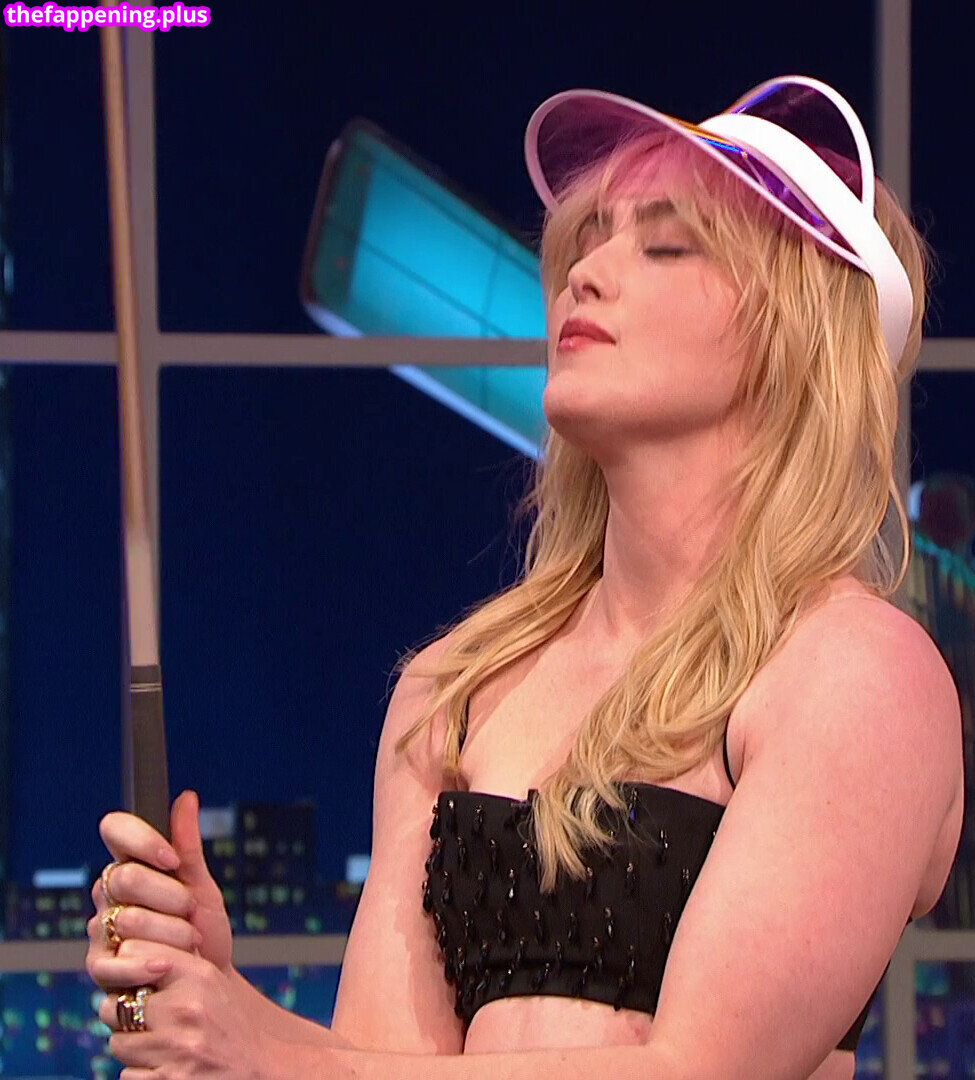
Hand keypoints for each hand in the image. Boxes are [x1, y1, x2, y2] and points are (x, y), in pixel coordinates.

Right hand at [88, 791, 232, 985]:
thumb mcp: (202, 885)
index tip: (172, 859)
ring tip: (189, 942)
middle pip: (125, 877)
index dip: (142, 839)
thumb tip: (187, 796)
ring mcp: (100, 931)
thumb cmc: (202, 929)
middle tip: (190, 910)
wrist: (207, 980)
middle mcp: (108, 895)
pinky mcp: (101, 969)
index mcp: (130, 865)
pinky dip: (147, 964)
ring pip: (125, 920)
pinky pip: (113, 963)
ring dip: (170, 933)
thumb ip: (188, 845)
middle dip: (169, 895)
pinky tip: (167, 966)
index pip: (114, 829)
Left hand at [91, 939, 267, 1078]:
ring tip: (157, 1044)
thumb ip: (176, 963)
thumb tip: (127, 950)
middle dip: (123, 1015)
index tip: (135, 981)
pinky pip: (127, 1074)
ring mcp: (176, 1047)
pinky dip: (140, 1073)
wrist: (260, 1066)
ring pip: (118, 1043)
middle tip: (143, 1020)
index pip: (134, 955)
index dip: (127, 970)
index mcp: (198, 975)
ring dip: (132, 1046)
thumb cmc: (231, 1023)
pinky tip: (165, 1066)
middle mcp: (185, 1007)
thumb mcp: (212, 982)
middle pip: (115, 1006)